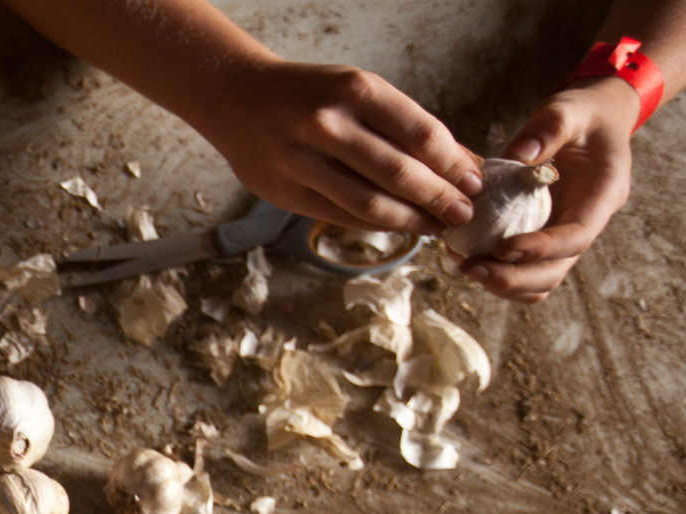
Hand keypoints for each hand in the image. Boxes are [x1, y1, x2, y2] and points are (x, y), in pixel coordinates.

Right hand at [194, 59, 482, 236]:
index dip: (453, 163)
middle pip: (398, 173)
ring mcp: (300, 161)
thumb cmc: (309, 93)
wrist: (237, 98)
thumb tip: (462, 162)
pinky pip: (340, 215)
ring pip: (368, 204)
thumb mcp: (359, 91)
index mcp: (354, 90)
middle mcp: (327, 124)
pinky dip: (375, 225)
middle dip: (438, 198)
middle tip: (463, 214)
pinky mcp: (284, 192)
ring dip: (410, 220)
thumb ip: (406, 125)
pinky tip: (397, 225)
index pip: (420, 134)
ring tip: (435, 227)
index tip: (474, 181)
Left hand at [462, 80, 638, 302]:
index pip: (576, 237)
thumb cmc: (582, 114)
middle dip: (513, 277)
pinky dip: (495, 270)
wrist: (590, 120)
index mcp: (602, 195)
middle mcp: (585, 222)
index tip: (503, 249)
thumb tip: (519, 157)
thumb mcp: (568, 110)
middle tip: (470, 267)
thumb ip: (548, 129)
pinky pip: (521, 268)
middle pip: (554, 271)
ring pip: (537, 280)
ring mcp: (562, 234)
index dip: (541, 250)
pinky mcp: (541, 235)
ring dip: (501, 281)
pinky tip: (464, 254)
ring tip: (463, 264)